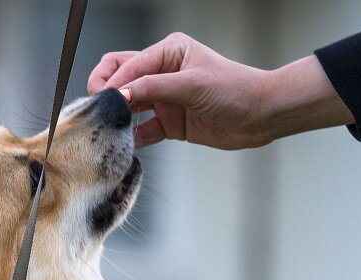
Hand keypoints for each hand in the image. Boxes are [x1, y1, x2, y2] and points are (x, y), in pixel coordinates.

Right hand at [88, 33, 353, 149]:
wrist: (263, 115)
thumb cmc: (236, 89)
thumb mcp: (192, 85)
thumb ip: (153, 89)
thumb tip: (119, 94)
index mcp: (168, 52)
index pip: (128, 64)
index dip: (113, 82)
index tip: (103, 101)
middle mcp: (163, 73)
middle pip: (121, 79)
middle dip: (106, 94)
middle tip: (97, 112)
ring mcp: (165, 99)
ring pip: (128, 106)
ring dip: (117, 118)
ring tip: (106, 131)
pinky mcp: (170, 123)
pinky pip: (142, 131)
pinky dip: (132, 138)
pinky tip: (124, 147)